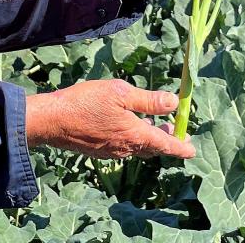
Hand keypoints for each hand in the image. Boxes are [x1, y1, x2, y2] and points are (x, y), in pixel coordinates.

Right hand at [25, 80, 194, 158]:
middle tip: (176, 131)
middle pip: (152, 147)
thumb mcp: (120, 93)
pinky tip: (127, 124)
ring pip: (137, 147)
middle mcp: (125, 148)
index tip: (192, 151)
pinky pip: (123, 146)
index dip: (181, 147)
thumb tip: (173, 103)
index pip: (165, 145)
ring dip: (148, 138)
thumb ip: (149, 100)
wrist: (51, 121)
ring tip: (154, 124)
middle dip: (166, 140)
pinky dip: (132, 137)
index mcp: (135, 135)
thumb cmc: (85, 103)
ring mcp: (111, 151)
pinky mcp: (99, 150)